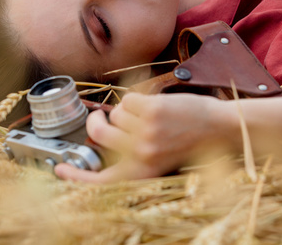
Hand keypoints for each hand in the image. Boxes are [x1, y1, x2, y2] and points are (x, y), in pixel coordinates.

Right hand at [54, 92, 228, 182]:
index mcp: (141, 173)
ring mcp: (145, 132)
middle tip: (100, 117)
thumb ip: (132, 155)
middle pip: (98, 134)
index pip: (99, 182)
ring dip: (126, 111)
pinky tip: (155, 105)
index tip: (59, 168)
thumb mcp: (160, 161)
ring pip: (115, 114)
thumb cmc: (191, 142)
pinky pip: (127, 100)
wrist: (221, 129)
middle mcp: (140, 155)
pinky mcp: (151, 111)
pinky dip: (136, 99)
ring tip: (148, 115)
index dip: (75, 177)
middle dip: (95, 121)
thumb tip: (103, 138)